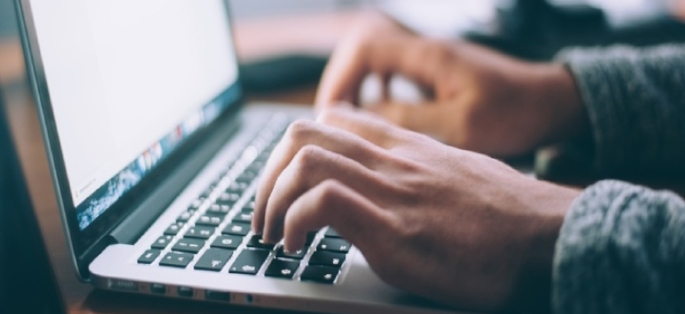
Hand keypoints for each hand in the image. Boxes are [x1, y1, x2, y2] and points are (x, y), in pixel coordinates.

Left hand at [253, 108, 580, 311]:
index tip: (286, 181)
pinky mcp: (395, 232)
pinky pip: (324, 202)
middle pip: (304, 134)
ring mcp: (392, 193)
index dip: (296, 149)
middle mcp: (393, 162)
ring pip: (305, 160)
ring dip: (271, 199)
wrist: (550, 237)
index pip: (335, 120)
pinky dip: (295, 221)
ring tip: (273, 233)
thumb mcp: (460, 174)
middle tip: (264, 213)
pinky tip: (296, 247)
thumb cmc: (510, 215)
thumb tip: (394, 187)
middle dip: (268, 175)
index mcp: (407, 149)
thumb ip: (419, 172)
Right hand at [316, 14, 587, 156]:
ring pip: (377, 61)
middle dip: (342, 82)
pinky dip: (379, 90)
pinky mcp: (439, 73)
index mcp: (428, 56)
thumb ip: (410, 119)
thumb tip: (364, 117)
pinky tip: (382, 115)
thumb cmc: (514, 113)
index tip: (330, 112)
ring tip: (351, 119)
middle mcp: (425, 50)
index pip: (364, 49)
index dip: (339, 78)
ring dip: (359, 86)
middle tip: (334, 119)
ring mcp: (432, 60)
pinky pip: (395, 73)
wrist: (552, 103)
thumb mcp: (460, 124)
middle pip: (363, 50)